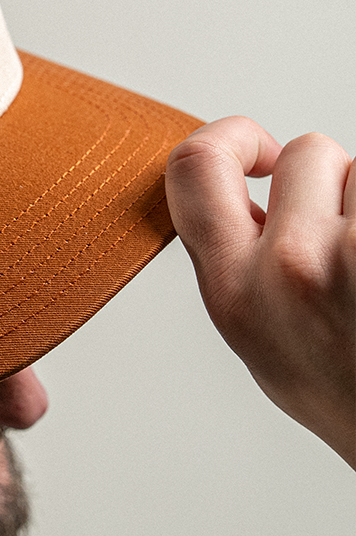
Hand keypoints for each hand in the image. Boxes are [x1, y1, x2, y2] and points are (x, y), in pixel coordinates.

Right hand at [165, 117, 355, 468]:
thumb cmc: (351, 399)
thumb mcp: (256, 340)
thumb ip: (232, 260)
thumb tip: (236, 192)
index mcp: (234, 291)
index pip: (195, 167)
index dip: (226, 136)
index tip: (255, 152)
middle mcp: (292, 269)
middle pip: (306, 152)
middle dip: (328, 180)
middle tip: (344, 229)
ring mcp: (355, 258)